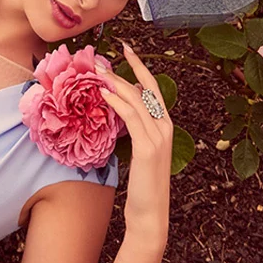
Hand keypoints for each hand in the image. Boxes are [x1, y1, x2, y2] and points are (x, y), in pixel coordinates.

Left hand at [96, 42, 172, 248]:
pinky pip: (131, 117)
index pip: (152, 89)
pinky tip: (104, 93)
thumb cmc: (142, 185)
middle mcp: (165, 127)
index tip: (125, 49)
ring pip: (136, 100)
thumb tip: (120, 112)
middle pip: (145, 89)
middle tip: (100, 57)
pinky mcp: (148, 148)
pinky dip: (118, 102)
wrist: (150, 213)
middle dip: (124, 69)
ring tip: (96, 71)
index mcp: (165, 126)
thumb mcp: (140, 153)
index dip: (139, 67)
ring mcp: (158, 137)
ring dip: (115, 83)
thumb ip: (135, 131)